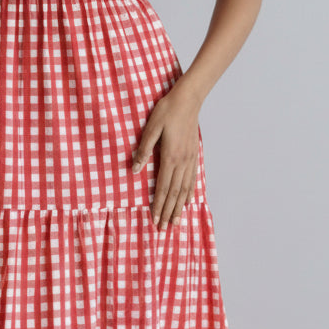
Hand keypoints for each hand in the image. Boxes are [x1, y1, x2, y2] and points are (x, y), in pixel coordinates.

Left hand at [131, 78, 200, 228]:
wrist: (188, 99)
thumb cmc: (167, 110)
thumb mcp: (150, 128)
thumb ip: (143, 150)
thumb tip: (134, 170)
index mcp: (169, 156)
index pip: (162, 187)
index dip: (158, 205)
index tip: (154, 220)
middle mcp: (182, 161)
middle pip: (174, 194)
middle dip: (168, 212)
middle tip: (164, 229)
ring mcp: (190, 159)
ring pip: (185, 189)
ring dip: (179, 207)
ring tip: (177, 222)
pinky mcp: (194, 155)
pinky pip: (192, 179)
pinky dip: (189, 193)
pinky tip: (188, 201)